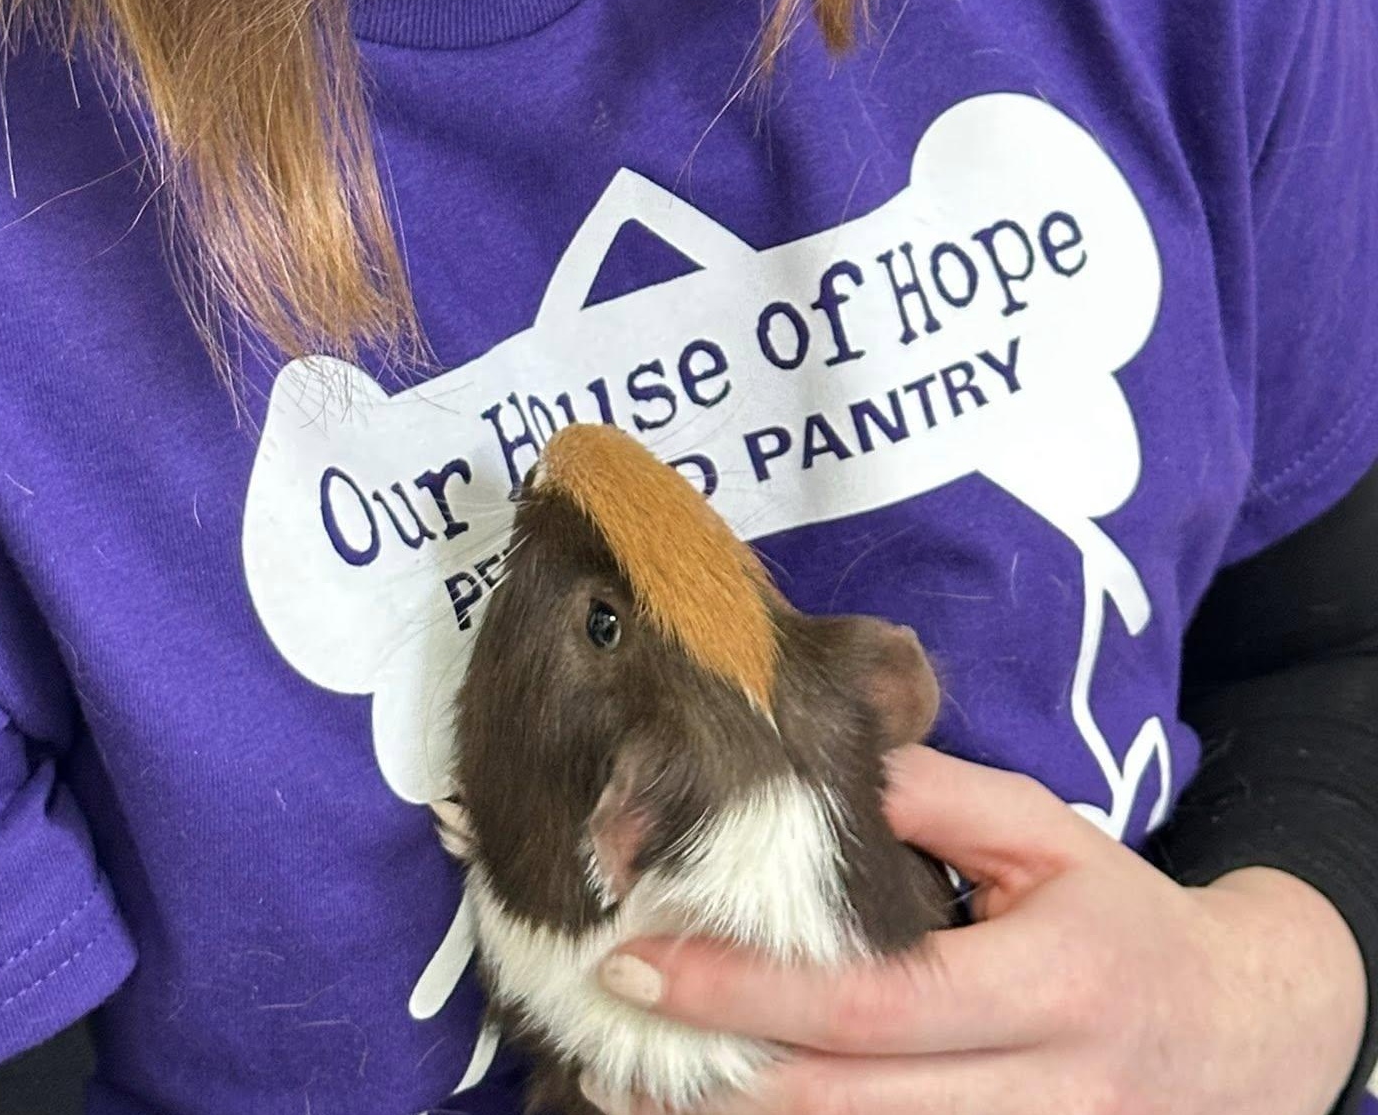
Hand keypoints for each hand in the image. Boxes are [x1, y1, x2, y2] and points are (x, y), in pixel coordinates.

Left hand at [582, 745, 1366, 1114]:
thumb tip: (808, 766)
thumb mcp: (1040, 831)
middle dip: (718, 1081)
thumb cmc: (1116, 915)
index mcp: (1045, 989)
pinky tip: (738, 1111)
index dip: (748, 990)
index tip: (642, 961)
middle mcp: (1042, 1096)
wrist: (1238, 1032)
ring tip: (637, 1092)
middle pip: (854, 1107)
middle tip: (608, 1047)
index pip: (871, 1004)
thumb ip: (927, 796)